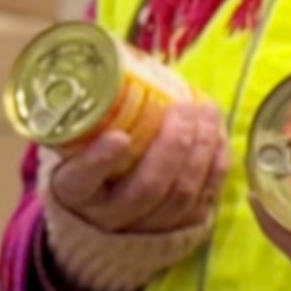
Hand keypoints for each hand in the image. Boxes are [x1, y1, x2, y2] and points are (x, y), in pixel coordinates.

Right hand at [40, 92, 225, 290]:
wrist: (104, 216)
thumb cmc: (91, 165)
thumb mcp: (76, 143)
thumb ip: (90, 116)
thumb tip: (117, 60)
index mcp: (73, 193)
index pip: (81, 181)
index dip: (100, 162)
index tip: (118, 137)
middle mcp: (108, 217)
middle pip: (147, 188)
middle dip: (173, 145)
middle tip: (184, 109)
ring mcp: (147, 228)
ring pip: (181, 194)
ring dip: (201, 149)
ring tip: (206, 113)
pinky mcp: (180, 229)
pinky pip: (205, 198)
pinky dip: (216, 164)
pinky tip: (217, 135)